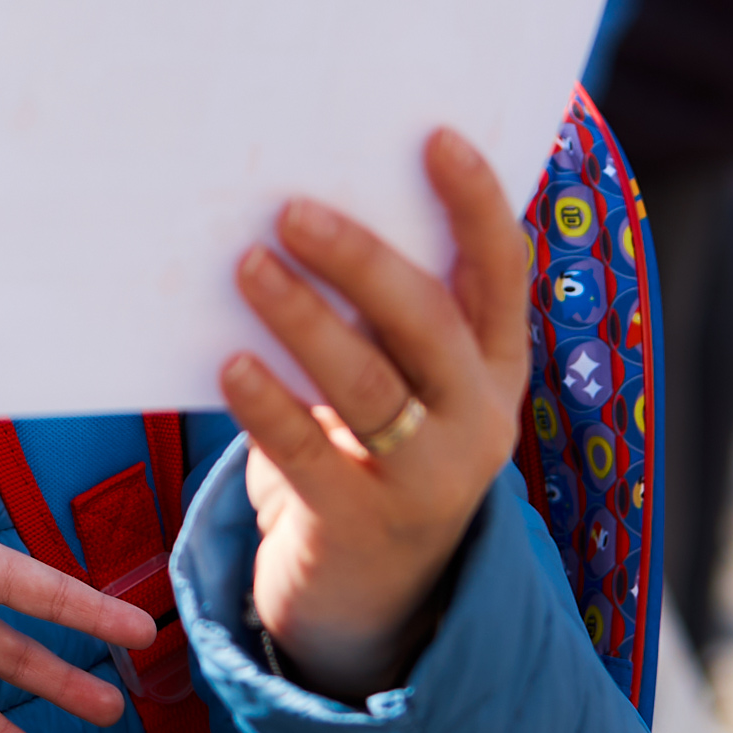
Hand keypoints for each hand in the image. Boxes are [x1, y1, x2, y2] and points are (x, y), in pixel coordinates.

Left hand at [221, 128, 535, 704]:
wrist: (369, 595)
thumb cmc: (371, 449)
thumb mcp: (400, 381)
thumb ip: (380, 313)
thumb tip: (298, 202)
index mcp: (494, 364)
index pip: (503, 272)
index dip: (478, 203)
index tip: (435, 136)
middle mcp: (478, 418)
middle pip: (428, 322)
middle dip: (362, 260)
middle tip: (290, 207)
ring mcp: (428, 479)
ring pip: (370, 386)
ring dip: (304, 320)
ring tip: (247, 265)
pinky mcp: (363, 526)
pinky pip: (312, 455)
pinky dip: (269, 406)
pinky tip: (229, 364)